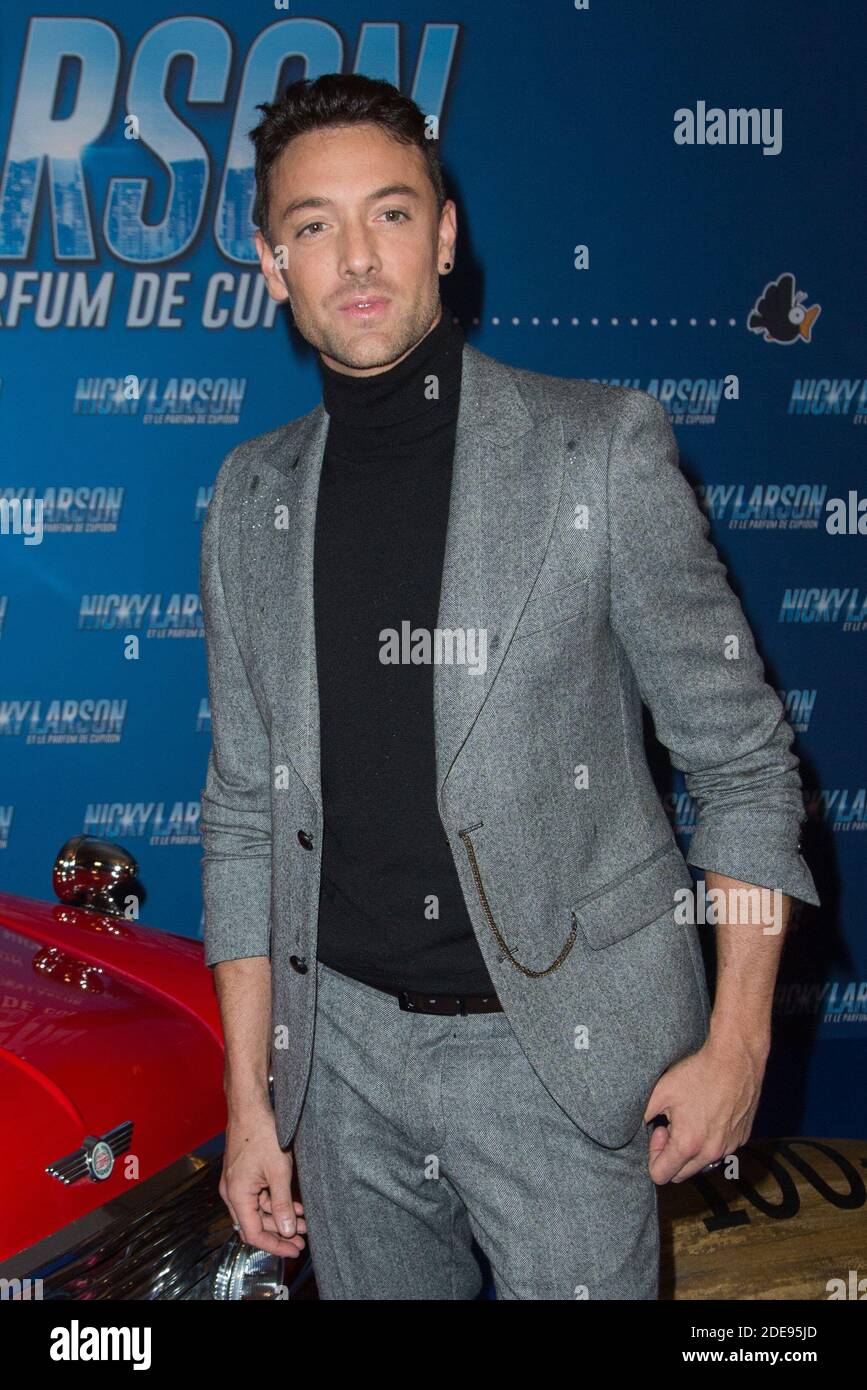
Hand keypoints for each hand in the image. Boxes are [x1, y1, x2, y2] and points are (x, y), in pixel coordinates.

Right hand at [220, 1106, 306, 1256]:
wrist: (249, 1107)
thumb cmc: (261, 1133)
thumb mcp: (278, 1171)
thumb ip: (282, 1204)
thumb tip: (288, 1231)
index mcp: (237, 1195)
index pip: (253, 1234)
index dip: (275, 1246)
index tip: (293, 1250)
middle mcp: (232, 1193)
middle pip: (255, 1224)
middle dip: (280, 1233)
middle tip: (302, 1240)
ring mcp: (236, 1184)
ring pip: (258, 1211)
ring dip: (280, 1218)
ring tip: (303, 1222)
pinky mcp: (242, 1175)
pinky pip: (258, 1197)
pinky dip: (274, 1203)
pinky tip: (294, 1204)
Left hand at [642, 1031, 768, 1184]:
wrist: (736, 1059)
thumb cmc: (697, 1073)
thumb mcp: (660, 1092)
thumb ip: (641, 1116)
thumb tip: (630, 1130)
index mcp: (689, 1144)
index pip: (661, 1175)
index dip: (653, 1155)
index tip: (658, 1130)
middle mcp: (712, 1152)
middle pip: (681, 1174)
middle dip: (670, 1155)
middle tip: (670, 1125)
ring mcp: (730, 1147)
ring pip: (702, 1163)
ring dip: (690, 1149)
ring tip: (689, 1119)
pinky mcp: (742, 1138)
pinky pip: (720, 1151)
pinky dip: (710, 1141)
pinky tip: (706, 1115)